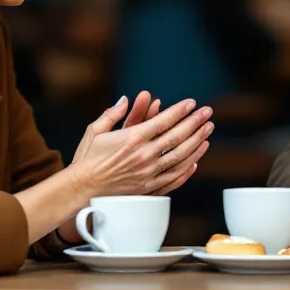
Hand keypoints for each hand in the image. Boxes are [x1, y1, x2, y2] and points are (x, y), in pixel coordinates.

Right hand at [71, 98, 213, 198]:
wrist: (81, 190)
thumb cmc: (87, 160)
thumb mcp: (95, 131)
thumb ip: (112, 114)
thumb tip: (126, 99)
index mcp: (132, 138)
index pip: (164, 121)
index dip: (180, 111)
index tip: (192, 103)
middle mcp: (143, 155)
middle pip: (177, 137)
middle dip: (195, 123)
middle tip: (208, 113)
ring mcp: (148, 174)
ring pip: (180, 157)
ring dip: (197, 143)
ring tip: (207, 132)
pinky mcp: (148, 189)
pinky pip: (174, 179)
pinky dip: (187, 169)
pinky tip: (196, 160)